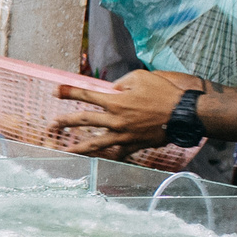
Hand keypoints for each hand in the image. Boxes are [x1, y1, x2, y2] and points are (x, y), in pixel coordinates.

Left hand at [56, 69, 206, 157]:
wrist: (185, 114)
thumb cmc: (165, 92)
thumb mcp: (142, 77)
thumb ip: (121, 82)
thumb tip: (111, 89)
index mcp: (115, 101)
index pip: (85, 94)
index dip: (68, 92)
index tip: (54, 91)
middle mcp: (115, 119)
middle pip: (83, 120)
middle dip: (64, 122)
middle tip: (51, 125)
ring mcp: (123, 135)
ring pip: (94, 143)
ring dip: (78, 148)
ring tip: (65, 151)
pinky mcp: (133, 145)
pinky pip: (118, 153)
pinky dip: (110, 155)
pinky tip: (101, 159)